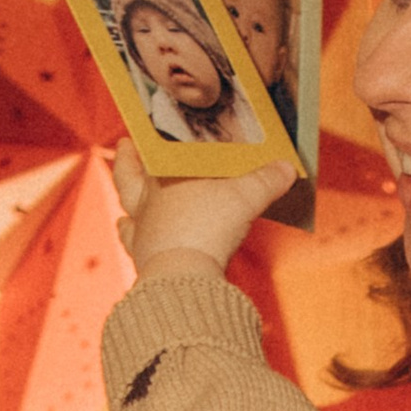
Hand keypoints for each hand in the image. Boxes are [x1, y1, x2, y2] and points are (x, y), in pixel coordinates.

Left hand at [112, 138, 296, 278]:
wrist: (185, 276)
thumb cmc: (207, 227)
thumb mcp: (245, 198)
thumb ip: (266, 181)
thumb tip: (287, 168)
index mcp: (163, 180)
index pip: (149, 154)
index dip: (141, 143)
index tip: (133, 134)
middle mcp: (145, 204)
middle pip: (127, 179)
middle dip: (126, 164)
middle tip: (124, 148)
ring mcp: (141, 233)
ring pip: (126, 214)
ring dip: (127, 207)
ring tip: (126, 205)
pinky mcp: (144, 260)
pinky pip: (132, 246)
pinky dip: (132, 240)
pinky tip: (133, 239)